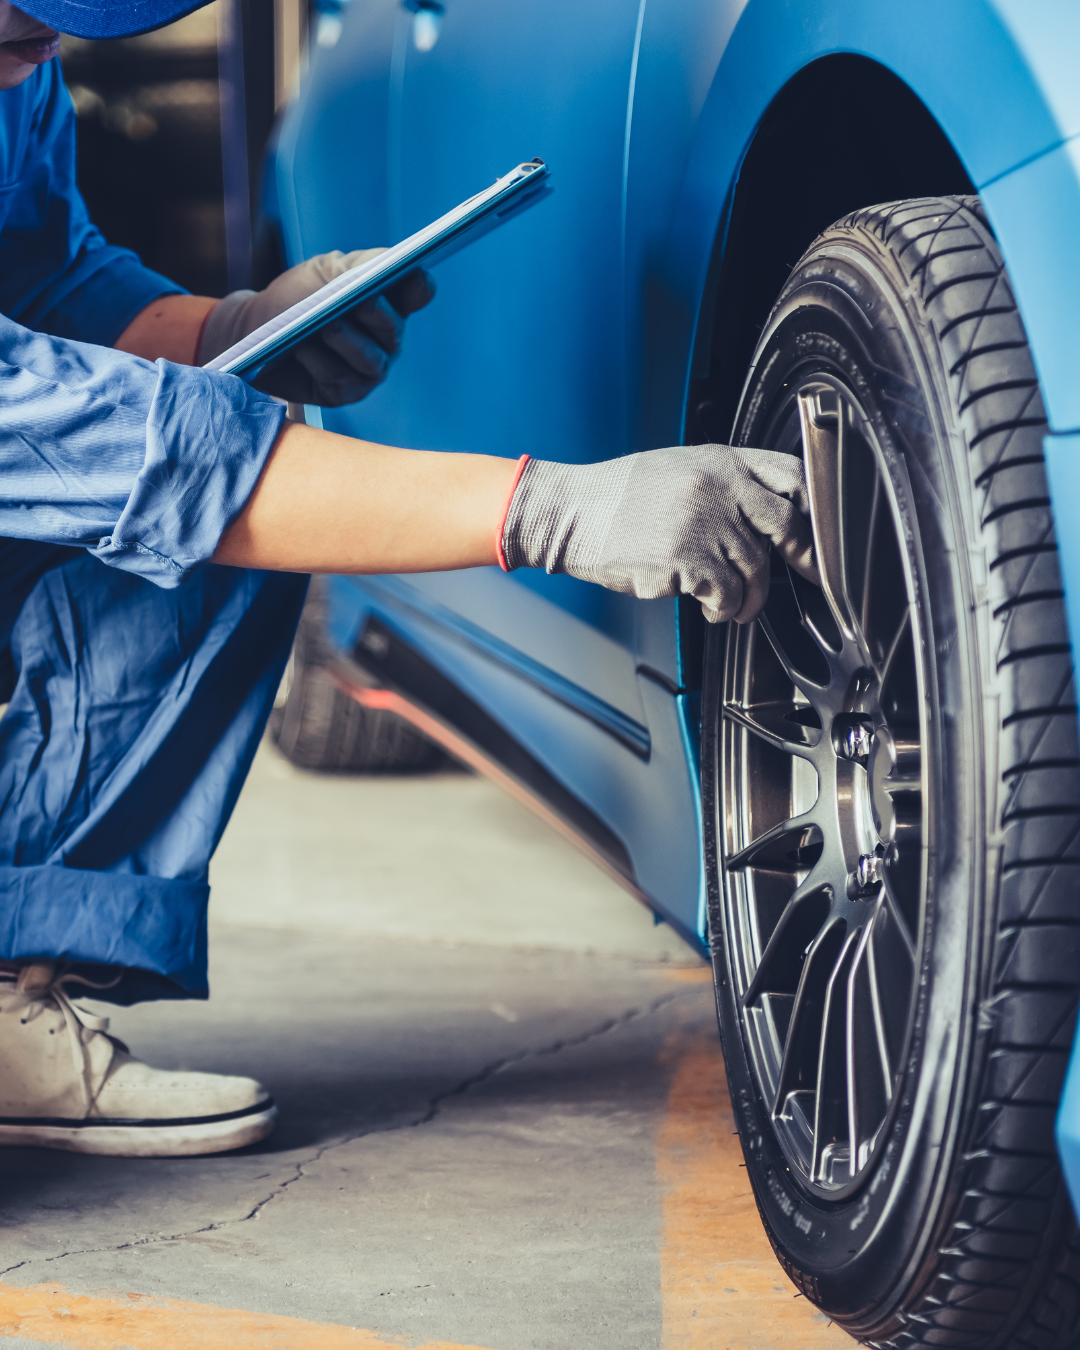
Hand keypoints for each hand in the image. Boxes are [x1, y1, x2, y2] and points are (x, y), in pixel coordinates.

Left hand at [197, 250, 435, 405]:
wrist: (256, 329)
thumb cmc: (296, 297)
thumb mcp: (326, 271)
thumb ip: (360, 265)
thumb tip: (393, 261)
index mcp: (387, 303)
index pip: (416, 293)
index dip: (419, 286)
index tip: (415, 273)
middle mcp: (384, 340)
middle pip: (394, 329)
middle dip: (379, 315)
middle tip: (365, 301)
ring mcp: (366, 369)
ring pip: (370, 360)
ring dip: (348, 341)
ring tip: (327, 327)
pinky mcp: (342, 393)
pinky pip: (339, 379)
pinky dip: (319, 362)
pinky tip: (302, 348)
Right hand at [499, 443, 817, 622]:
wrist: (571, 513)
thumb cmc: (618, 497)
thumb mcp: (678, 469)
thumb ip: (723, 484)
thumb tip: (765, 516)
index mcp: (720, 461)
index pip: (792, 475)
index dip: (814, 508)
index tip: (818, 533)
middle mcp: (719, 488)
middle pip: (786, 526)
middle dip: (802, 559)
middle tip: (805, 574)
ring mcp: (705, 524)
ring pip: (756, 570)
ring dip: (750, 596)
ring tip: (734, 604)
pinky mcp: (688, 561)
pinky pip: (726, 595)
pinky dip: (723, 609)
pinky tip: (711, 609)